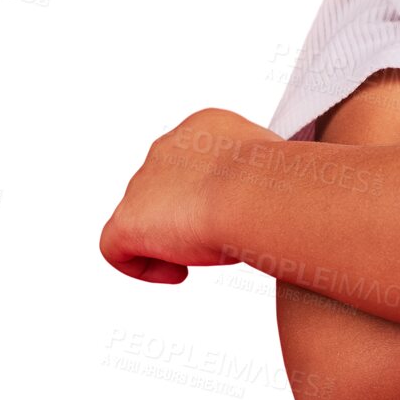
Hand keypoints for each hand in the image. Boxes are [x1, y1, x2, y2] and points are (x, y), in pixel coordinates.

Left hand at [99, 108, 284, 283]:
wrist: (258, 192)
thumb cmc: (282, 182)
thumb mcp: (278, 168)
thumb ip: (263, 175)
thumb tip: (271, 195)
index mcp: (205, 126)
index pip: (196, 160)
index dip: (211, 190)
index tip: (234, 211)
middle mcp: (168, 147)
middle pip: (165, 188)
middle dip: (188, 214)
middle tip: (221, 236)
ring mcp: (143, 182)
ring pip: (144, 217)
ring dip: (171, 238)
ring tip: (206, 254)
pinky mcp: (128, 221)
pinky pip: (117, 248)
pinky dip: (143, 265)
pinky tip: (178, 273)